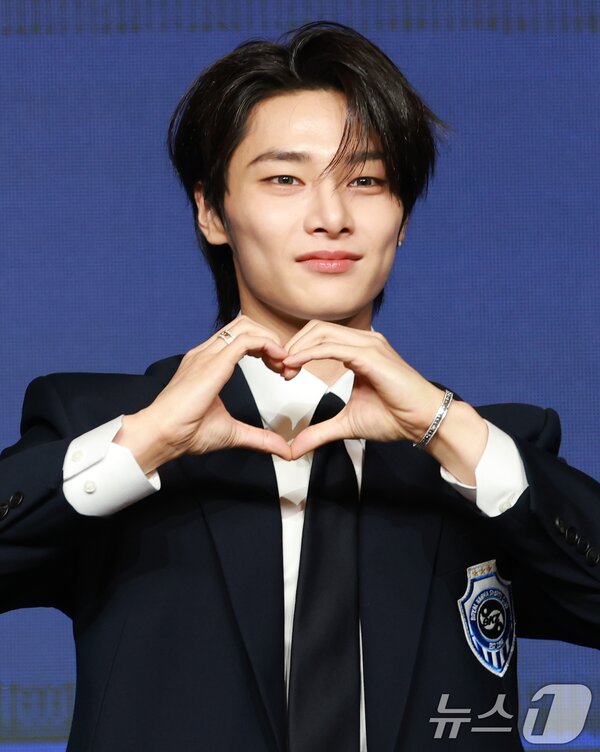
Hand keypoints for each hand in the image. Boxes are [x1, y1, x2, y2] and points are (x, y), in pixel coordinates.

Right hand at [115, 315, 291, 471]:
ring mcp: (208, 354)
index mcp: (207, 364)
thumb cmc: (184, 432)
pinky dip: (268, 345)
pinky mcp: (213, 362)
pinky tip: (278, 361)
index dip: (265, 348)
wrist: (162, 434)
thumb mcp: (233, 433)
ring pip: (246, 326)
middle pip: (245, 325)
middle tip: (284, 366)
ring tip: (283, 364)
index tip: (278, 370)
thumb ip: (260, 438)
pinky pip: (246, 340)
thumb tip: (282, 449)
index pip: (240, 338)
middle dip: (270, 340)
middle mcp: (206, 354)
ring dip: (271, 341)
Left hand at [282, 321, 487, 483]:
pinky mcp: (371, 355)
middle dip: (292, 346)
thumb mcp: (347, 424)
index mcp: (359, 351)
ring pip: (322, 333)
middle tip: (278, 370)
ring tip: (283, 369)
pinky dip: (309, 354)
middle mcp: (364, 341)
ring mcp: (369, 345)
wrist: (424, 421)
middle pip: (316, 328)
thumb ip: (319, 431)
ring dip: (297, 348)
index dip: (296, 350)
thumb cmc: (395, 417)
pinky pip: (333, 347)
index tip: (282, 372)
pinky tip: (294, 366)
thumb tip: (295, 447)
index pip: (319, 336)